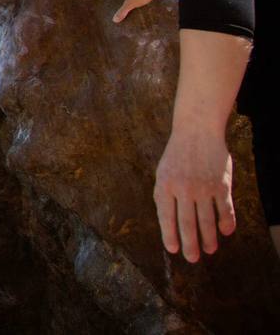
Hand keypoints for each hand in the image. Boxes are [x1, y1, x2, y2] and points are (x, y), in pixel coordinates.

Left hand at [153, 128, 235, 262]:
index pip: (166, 216)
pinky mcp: (222, 185)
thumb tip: (168, 224)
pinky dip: (226, 223)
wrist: (196, 131)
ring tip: (210, 250)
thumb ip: (164, 196)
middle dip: (190, 244)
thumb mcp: (162, 173)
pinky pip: (225, 209)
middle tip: (192, 259)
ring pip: (207, 220)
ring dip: (209, 238)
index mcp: (165, 185)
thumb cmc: (176, 156)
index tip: (173, 250)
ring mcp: (203, 187)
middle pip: (187, 223)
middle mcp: (183, 188)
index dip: (169, 235)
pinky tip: (225, 233)